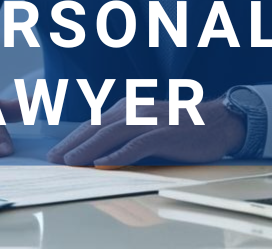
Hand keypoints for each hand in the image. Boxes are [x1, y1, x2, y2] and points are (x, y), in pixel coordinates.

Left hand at [46, 98, 245, 166]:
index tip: (55, 152)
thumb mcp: (149, 124)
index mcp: (130, 107)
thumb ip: (126, 133)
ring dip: (89, 149)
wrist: (217, 122)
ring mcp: (151, 120)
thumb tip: (99, 152)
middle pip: (97, 127)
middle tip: (53, 159)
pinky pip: (137, 145)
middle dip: (73, 143)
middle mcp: (136, 110)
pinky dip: (119, 155)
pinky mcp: (165, 133)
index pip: (95, 123)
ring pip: (112, 134)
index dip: (73, 138)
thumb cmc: (181, 127)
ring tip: (71, 162)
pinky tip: (104, 165)